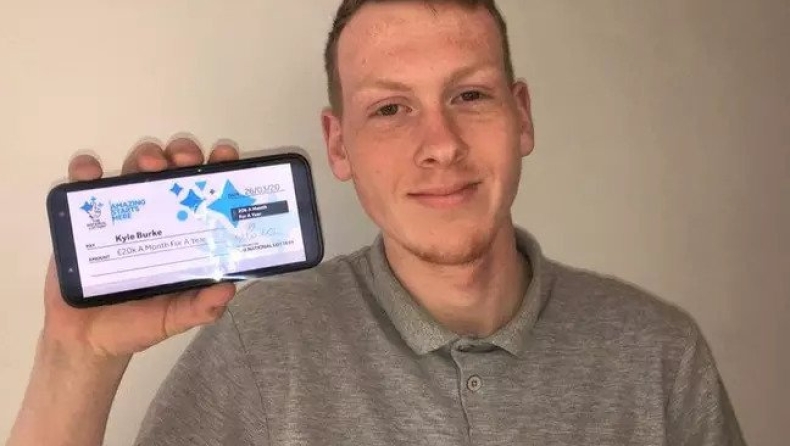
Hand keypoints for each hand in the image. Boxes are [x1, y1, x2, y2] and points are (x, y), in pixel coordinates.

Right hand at [42, 138, 238, 357]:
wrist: (87, 340)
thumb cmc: (138, 322)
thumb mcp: (176, 317)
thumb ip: (201, 307)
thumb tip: (229, 289)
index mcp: (188, 231)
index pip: (208, 191)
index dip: (220, 168)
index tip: (225, 157)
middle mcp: (160, 214)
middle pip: (175, 168)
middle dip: (183, 154)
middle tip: (184, 162)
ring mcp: (124, 212)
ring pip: (136, 167)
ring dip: (145, 155)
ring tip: (149, 166)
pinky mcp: (85, 217)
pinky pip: (83, 184)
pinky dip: (85, 171)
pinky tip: (91, 173)